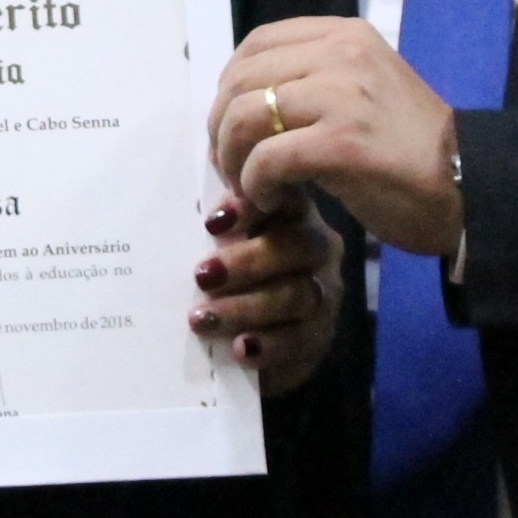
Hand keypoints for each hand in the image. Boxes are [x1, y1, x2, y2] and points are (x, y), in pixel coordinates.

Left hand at [191, 195, 338, 394]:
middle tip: (201, 276)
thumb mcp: (217, 241)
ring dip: (247, 307)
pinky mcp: (320, 336)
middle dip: (247, 262)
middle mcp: (316, 247)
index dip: (249, 207)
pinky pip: (302, 341)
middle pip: (295, 246)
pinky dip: (270, 346)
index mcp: (290, 212)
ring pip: (298, 295)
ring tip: (203, 319)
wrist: (244, 333)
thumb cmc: (225, 271)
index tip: (210, 224)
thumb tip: (193, 168)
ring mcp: (324, 293)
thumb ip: (212, 217)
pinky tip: (240, 349)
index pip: (282, 197)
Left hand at [213, 18, 461, 257]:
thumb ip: (311, 82)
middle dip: (222, 128)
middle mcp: (341, 53)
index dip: (230, 86)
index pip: (257, 43)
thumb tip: (243, 102)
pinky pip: (266, 159)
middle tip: (233, 165)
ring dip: (233, 159)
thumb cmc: (411, 149)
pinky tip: (274, 200)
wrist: (467, 187)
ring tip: (252, 186)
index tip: (232, 126)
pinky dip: (256, 185)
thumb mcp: (362, 91)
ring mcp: (341, 96)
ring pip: (244, 116)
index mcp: (345, 35)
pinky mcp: (341, 143)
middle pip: (241, 79)